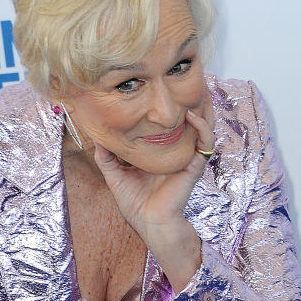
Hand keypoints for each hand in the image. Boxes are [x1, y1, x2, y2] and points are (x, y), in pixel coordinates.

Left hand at [92, 91, 214, 290]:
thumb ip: (106, 157)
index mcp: (161, 152)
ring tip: (201, 86)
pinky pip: (205, 142)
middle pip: (190, 120)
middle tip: (186, 78)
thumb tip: (95, 138)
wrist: (150, 223)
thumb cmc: (136, 204)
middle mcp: (176, 151)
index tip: (162, 87)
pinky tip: (192, 115)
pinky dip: (202, 127)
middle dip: (192, 99)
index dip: (171, 107)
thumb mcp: (115, 176)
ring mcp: (187, 157)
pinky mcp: (194, 165)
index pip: (169, 124)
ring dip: (205, 106)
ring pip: (204, 126)